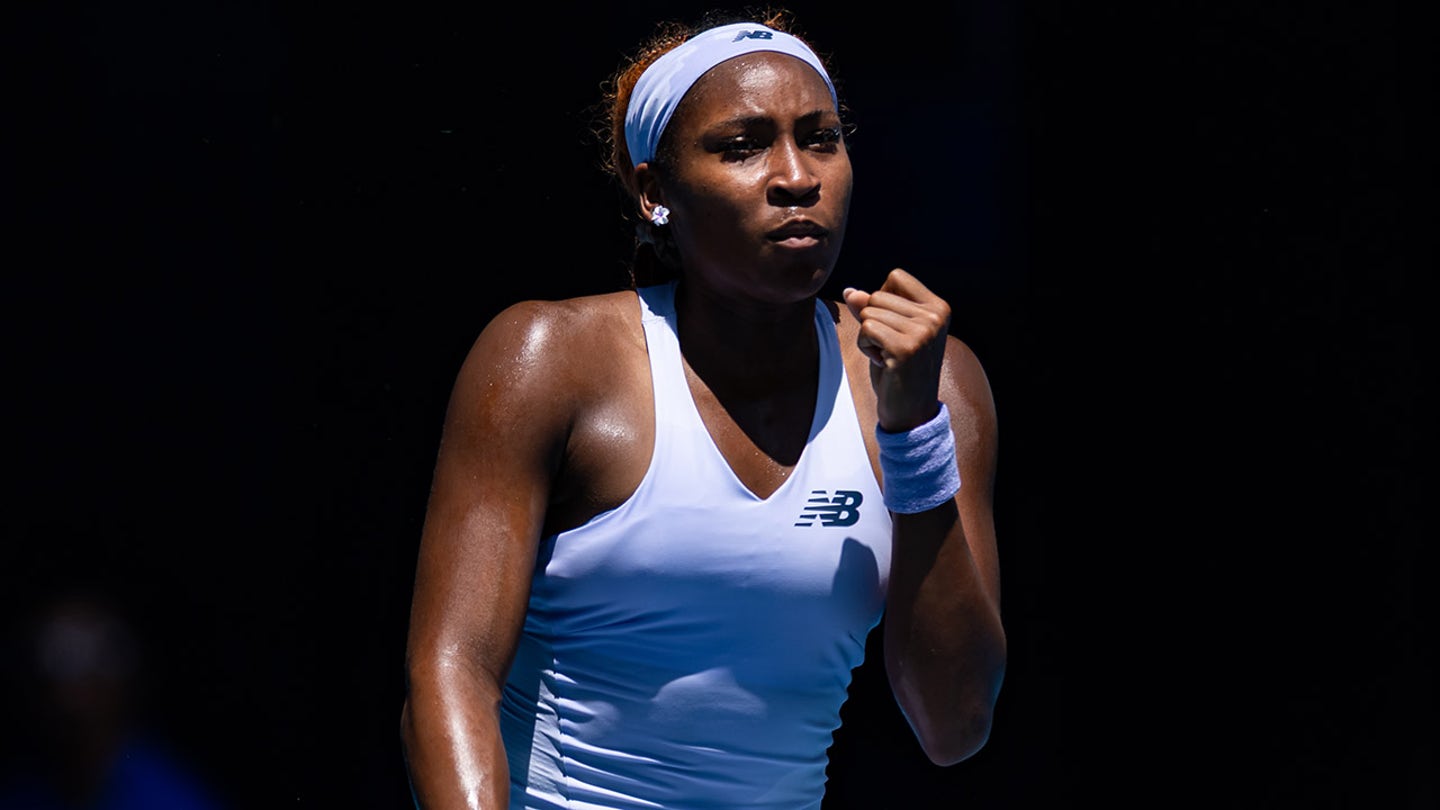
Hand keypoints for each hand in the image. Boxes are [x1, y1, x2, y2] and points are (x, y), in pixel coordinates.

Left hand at [843, 269, 950, 432]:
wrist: (912, 412)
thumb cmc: (899, 370)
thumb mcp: (888, 333)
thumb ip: (872, 309)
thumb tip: (850, 291)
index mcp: (938, 307)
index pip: (895, 277)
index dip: (882, 300)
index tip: (894, 328)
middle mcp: (935, 316)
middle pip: (877, 295)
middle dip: (872, 322)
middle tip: (890, 348)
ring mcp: (923, 331)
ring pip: (868, 313)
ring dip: (868, 337)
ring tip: (887, 356)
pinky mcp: (906, 348)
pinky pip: (866, 329)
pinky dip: (865, 347)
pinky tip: (883, 363)